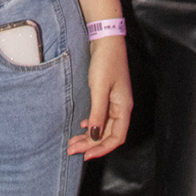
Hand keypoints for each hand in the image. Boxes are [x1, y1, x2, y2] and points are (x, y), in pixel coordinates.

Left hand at [67, 35, 131, 159]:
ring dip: (89, 136)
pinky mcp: (108, 95)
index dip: (102, 149)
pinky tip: (83, 125)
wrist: (106, 40)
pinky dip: (91, 124)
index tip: (86, 155)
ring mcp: (115, 102)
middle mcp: (121, 107)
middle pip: (108, 134)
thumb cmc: (106, 62)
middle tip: (72, 150)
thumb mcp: (99, 88)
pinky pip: (101, 117)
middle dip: (91, 144)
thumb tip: (94, 135)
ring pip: (103, 126)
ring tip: (73, 142)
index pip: (117, 137)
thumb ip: (97, 113)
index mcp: (123, 107)